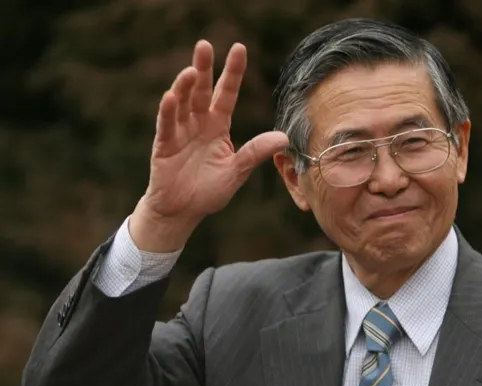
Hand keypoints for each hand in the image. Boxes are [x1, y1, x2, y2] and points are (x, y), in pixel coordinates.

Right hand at [130, 40, 288, 251]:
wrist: (184, 210)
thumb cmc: (210, 190)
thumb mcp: (237, 171)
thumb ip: (256, 152)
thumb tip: (284, 137)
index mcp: (217, 126)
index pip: (226, 93)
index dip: (232, 72)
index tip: (238, 48)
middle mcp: (198, 123)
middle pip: (201, 91)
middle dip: (203, 69)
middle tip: (205, 45)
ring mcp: (180, 132)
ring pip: (182, 104)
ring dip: (184, 87)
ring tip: (190, 71)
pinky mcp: (164, 146)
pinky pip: (166, 126)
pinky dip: (168, 112)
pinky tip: (171, 97)